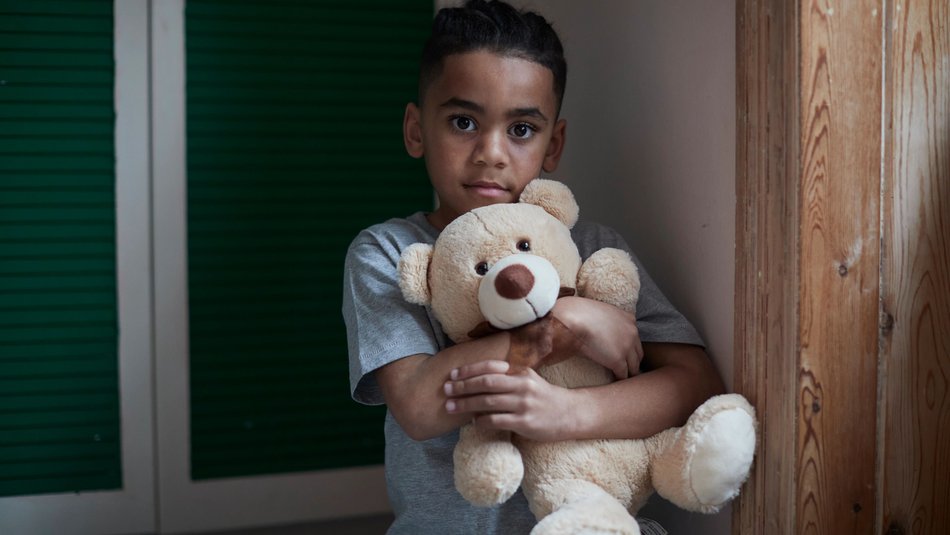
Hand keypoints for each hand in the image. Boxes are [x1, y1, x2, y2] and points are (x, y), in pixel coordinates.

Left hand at [442, 360, 581, 441]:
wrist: (570, 414)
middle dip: (462, 386)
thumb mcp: (529, 380)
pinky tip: (473, 423)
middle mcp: (522, 386)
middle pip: (486, 383)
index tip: (452, 374)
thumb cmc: (544, 398)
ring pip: (488, 402)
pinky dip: (481, 422)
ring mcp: (524, 404)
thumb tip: (477, 380)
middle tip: (445, 390)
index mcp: (521, 372)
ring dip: (466, 404)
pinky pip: (496, 421)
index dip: (469, 370)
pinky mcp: (525, 422)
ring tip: (451, 407)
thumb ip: (508, 377)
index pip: (490, 367)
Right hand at [550, 296, 642, 378]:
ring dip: (628, 372)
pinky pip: (623, 375)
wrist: (575, 319)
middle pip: (638, 354)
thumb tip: (600, 330)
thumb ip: (608, 321)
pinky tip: (614, 382)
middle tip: (624, 369)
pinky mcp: (618, 360)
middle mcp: (632, 333)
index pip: (634, 338)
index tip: (623, 354)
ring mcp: (627, 347)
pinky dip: (619, 379)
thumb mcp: (601, 311)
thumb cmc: (580, 313)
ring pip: (633, 366)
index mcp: (629, 320)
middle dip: (632, 361)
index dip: (629, 348)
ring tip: (620, 378)